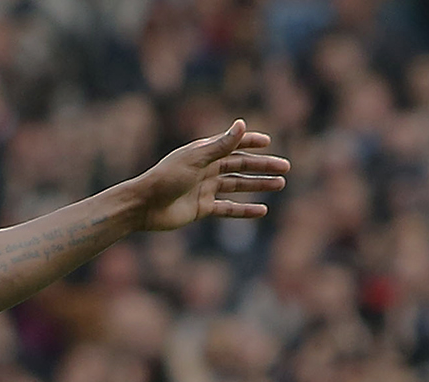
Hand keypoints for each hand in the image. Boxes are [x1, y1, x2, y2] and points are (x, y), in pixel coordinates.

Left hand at [132, 120, 289, 231]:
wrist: (143, 207)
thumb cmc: (166, 178)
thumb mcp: (195, 160)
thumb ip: (220, 145)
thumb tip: (242, 124)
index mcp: (203, 153)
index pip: (232, 144)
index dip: (250, 142)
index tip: (268, 142)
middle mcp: (205, 170)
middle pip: (240, 166)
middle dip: (262, 166)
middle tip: (285, 168)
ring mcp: (204, 190)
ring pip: (237, 186)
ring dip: (258, 185)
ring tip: (279, 185)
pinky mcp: (201, 209)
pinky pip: (227, 209)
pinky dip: (244, 210)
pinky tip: (262, 210)